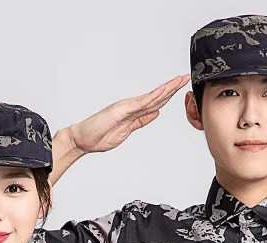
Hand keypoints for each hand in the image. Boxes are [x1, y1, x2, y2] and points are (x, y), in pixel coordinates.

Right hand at [66, 74, 189, 155]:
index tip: (180, 89)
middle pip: (156, 97)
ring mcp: (126, 107)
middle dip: (172, 88)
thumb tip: (155, 114)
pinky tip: (164, 90)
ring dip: (166, 89)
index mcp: (133, 113)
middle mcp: (131, 107)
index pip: (155, 103)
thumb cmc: (98, 137)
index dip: (168, 96)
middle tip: (185, 78)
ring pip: (152, 97)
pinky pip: (141, 103)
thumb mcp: (126, 132)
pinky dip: (154, 96)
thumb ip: (141, 122)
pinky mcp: (121, 110)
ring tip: (179, 80)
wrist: (82, 140)